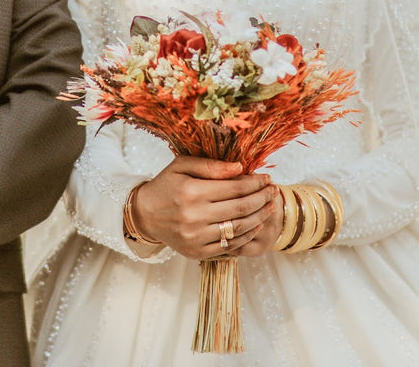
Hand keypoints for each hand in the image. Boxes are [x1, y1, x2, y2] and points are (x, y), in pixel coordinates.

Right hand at [131, 156, 276, 259]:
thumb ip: (210, 166)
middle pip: (241, 208)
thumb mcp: (182, 166)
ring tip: (270, 207)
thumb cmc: (166, 186)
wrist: (144, 214)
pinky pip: (230, 245)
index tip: (266, 178)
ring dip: (259, 217)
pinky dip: (246, 236)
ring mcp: (195, 237)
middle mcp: (194, 216)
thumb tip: (240, 168)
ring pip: (239, 228)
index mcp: (191, 192)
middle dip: (262, 198)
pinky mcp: (197, 252)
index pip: (235, 188)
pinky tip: (255, 225)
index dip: (255, 183)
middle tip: (273, 191)